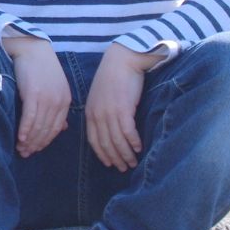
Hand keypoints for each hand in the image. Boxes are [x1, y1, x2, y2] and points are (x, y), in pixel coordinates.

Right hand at [2, 34, 70, 157]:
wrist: (32, 48)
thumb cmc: (40, 67)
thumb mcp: (55, 87)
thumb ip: (58, 107)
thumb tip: (62, 128)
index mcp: (65, 101)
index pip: (56, 128)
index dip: (45, 141)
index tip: (35, 149)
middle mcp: (58, 102)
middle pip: (47, 130)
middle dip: (36, 144)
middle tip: (25, 154)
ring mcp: (47, 98)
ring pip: (38, 125)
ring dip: (29, 140)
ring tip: (20, 148)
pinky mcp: (34, 93)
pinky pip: (30, 117)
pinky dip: (25, 129)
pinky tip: (19, 137)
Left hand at [86, 43, 164, 171]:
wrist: (121, 61)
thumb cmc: (113, 79)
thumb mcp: (101, 97)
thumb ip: (102, 112)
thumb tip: (109, 128)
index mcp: (90, 112)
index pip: (93, 140)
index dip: (102, 154)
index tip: (110, 164)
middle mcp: (97, 114)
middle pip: (106, 143)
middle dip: (115, 158)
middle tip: (125, 168)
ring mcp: (110, 112)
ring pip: (117, 140)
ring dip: (126, 154)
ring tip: (134, 162)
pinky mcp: (123, 108)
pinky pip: (128, 132)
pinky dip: (133, 142)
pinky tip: (139, 148)